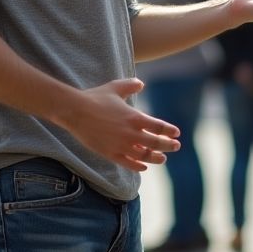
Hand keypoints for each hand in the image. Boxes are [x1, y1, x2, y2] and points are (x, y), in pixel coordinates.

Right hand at [58, 78, 180, 172]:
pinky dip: (138, 166)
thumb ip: (130, 86)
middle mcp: (131, 134)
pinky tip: (143, 167)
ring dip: (155, 158)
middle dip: (168, 145)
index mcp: (135, 117)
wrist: (76, 111)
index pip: (158, 127)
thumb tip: (141, 84)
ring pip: (144, 156)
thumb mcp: (115, 87)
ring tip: (163, 158)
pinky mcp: (110, 153)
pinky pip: (128, 163)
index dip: (169, 131)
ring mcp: (121, 145)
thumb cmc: (96, 97)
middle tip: (176, 146)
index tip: (176, 133)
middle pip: (155, 143)